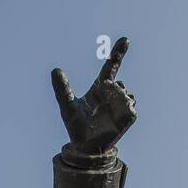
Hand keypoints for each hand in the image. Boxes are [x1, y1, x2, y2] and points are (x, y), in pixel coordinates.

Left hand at [51, 37, 135, 156]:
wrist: (85, 147)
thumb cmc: (76, 126)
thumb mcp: (67, 105)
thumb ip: (62, 88)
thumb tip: (55, 70)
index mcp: (99, 87)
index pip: (111, 66)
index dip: (117, 53)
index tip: (125, 39)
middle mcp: (112, 94)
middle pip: (119, 82)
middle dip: (113, 88)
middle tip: (102, 96)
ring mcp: (121, 105)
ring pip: (127, 93)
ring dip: (118, 98)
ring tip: (107, 109)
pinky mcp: (128, 117)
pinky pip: (132, 107)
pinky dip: (126, 107)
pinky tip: (116, 114)